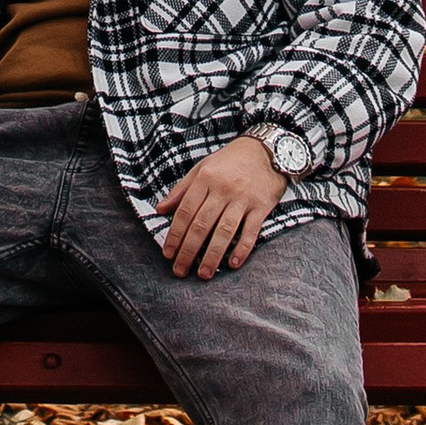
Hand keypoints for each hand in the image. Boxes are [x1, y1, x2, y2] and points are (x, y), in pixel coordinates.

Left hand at [162, 135, 282, 279]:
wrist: (265, 150)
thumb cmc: (229, 161)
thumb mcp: (202, 168)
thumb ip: (181, 190)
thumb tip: (160, 210)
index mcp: (205, 179)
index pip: (185, 212)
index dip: (175, 234)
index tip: (168, 254)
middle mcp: (222, 189)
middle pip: (202, 224)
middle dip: (189, 250)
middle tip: (180, 270)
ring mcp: (242, 198)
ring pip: (224, 231)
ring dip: (212, 255)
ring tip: (203, 274)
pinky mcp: (261, 206)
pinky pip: (250, 231)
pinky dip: (242, 248)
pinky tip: (233, 264)